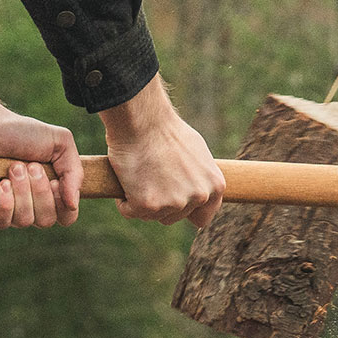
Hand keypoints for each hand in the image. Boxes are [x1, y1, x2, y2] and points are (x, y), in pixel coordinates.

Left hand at [0, 79, 81, 228]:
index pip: (66, 216)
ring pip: (25, 221)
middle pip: (46, 220)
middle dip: (40, 191)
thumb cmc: (19, 132)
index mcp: (49, 191)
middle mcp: (30, 205)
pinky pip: (2, 223)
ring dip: (21, 191)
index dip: (63, 204)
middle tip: (29, 165)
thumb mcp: (59, 143)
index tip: (55, 181)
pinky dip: (5, 203)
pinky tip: (1, 184)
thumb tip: (73, 204)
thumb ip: (75, 172)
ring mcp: (7, 210)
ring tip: (12, 167)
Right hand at [98, 75, 224, 228]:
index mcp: (214, 186)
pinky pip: (129, 211)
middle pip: (174, 217)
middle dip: (160, 203)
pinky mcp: (148, 205)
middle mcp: (198, 197)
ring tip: (138, 174)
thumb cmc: (166, 130)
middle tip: (149, 177)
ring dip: (142, 201)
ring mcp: (174, 203)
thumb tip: (194, 188)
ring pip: (152, 215)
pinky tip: (124, 177)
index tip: (171, 200)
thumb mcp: (196, 153)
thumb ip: (199, 177)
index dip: (184, 210)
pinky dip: (123, 199)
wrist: (142, 120)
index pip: (202, 217)